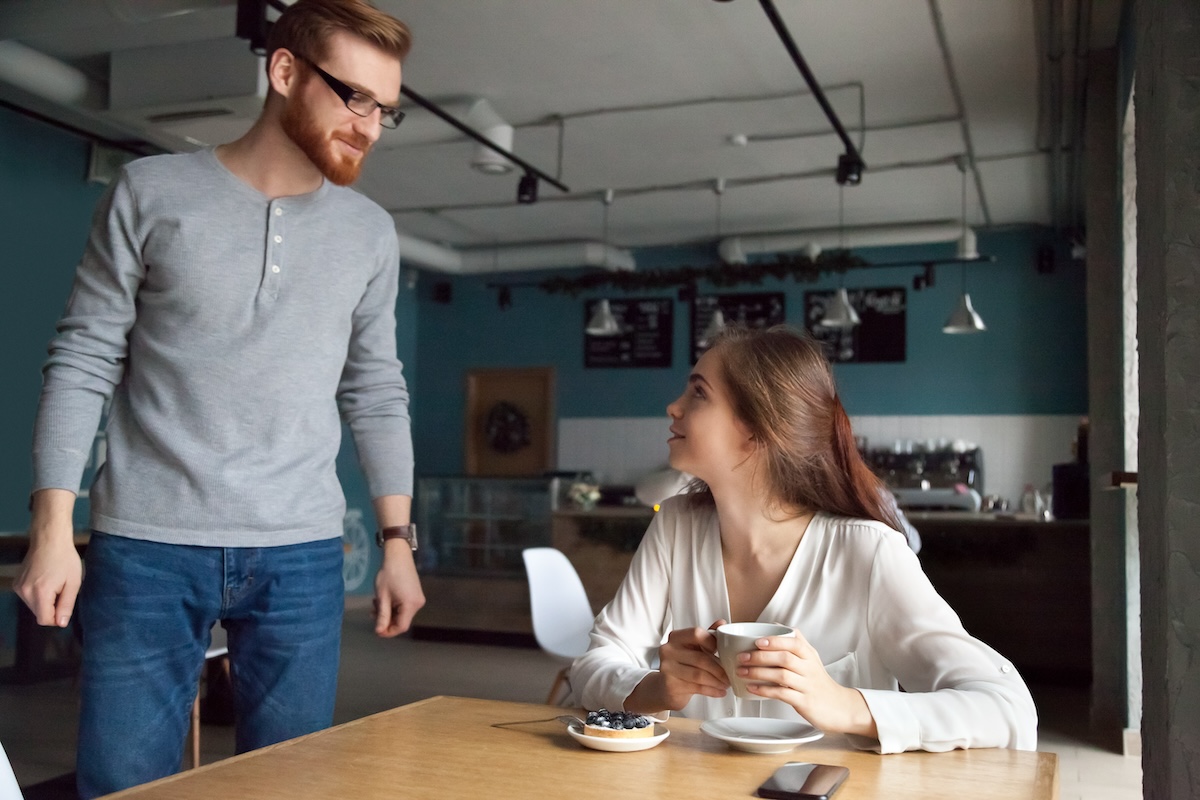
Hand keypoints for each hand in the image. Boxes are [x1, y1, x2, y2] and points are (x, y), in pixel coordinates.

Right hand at [15, 511, 81, 627]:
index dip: (56, 617)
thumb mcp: (73, 583)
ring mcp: (18, 587)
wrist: (49, 540)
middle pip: (38, 613)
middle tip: (61, 590)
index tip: (65, 605)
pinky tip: (45, 580)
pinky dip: (37, 594)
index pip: (44, 620)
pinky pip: (28, 597)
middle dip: (51, 607)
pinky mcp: (16, 583)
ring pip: (33, 606)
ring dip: (44, 601)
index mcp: (40, 593)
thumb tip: (61, 624)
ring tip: (54, 583)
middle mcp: (25, 592)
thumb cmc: (65, 559)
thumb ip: (67, 605)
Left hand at [372, 542, 424, 636]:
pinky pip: (404, 606)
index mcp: (411, 605)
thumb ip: (382, 616)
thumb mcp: (382, 596)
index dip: (388, 631)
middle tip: (372, 612)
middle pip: (401, 620)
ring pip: (402, 614)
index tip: (376, 630)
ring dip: (388, 612)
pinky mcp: (415, 594)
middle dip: (386, 619)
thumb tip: (379, 632)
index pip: (401, 627)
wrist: (398, 555)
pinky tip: (384, 599)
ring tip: (376, 603)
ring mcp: (418, 599)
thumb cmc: (389, 574)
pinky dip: (393, 606)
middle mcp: (418, 604)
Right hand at [628, 619, 728, 712]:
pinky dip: (712, 690)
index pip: (696, 633)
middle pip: (700, 658)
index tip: (722, 652)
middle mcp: (668, 650)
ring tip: (726, 684)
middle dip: (720, 669)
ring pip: (699, 675)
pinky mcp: (670, 685)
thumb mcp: (694, 648)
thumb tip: (722, 623)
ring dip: (717, 681)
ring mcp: (667, 668)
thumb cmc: (683, 665)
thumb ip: (708, 635)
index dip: (712, 642)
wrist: (666, 687)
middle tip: (730, 675)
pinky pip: (696, 688)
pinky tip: (720, 691)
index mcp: (676, 637)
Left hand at [737, 629, 877, 737]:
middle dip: (760, 657)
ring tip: (742, 672)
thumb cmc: (818, 681)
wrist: (838, 707)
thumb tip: (775, 624)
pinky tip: (752, 688)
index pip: (794, 642)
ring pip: (781, 676)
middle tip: (742, 657)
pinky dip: (765, 690)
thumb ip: (796, 641)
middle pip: (785, 658)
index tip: (757, 641)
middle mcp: (809, 669)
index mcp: (809, 655)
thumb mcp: (811, 658)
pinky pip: (782, 694)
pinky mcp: (804, 702)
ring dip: (758, 673)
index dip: (775, 641)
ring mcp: (807, 686)